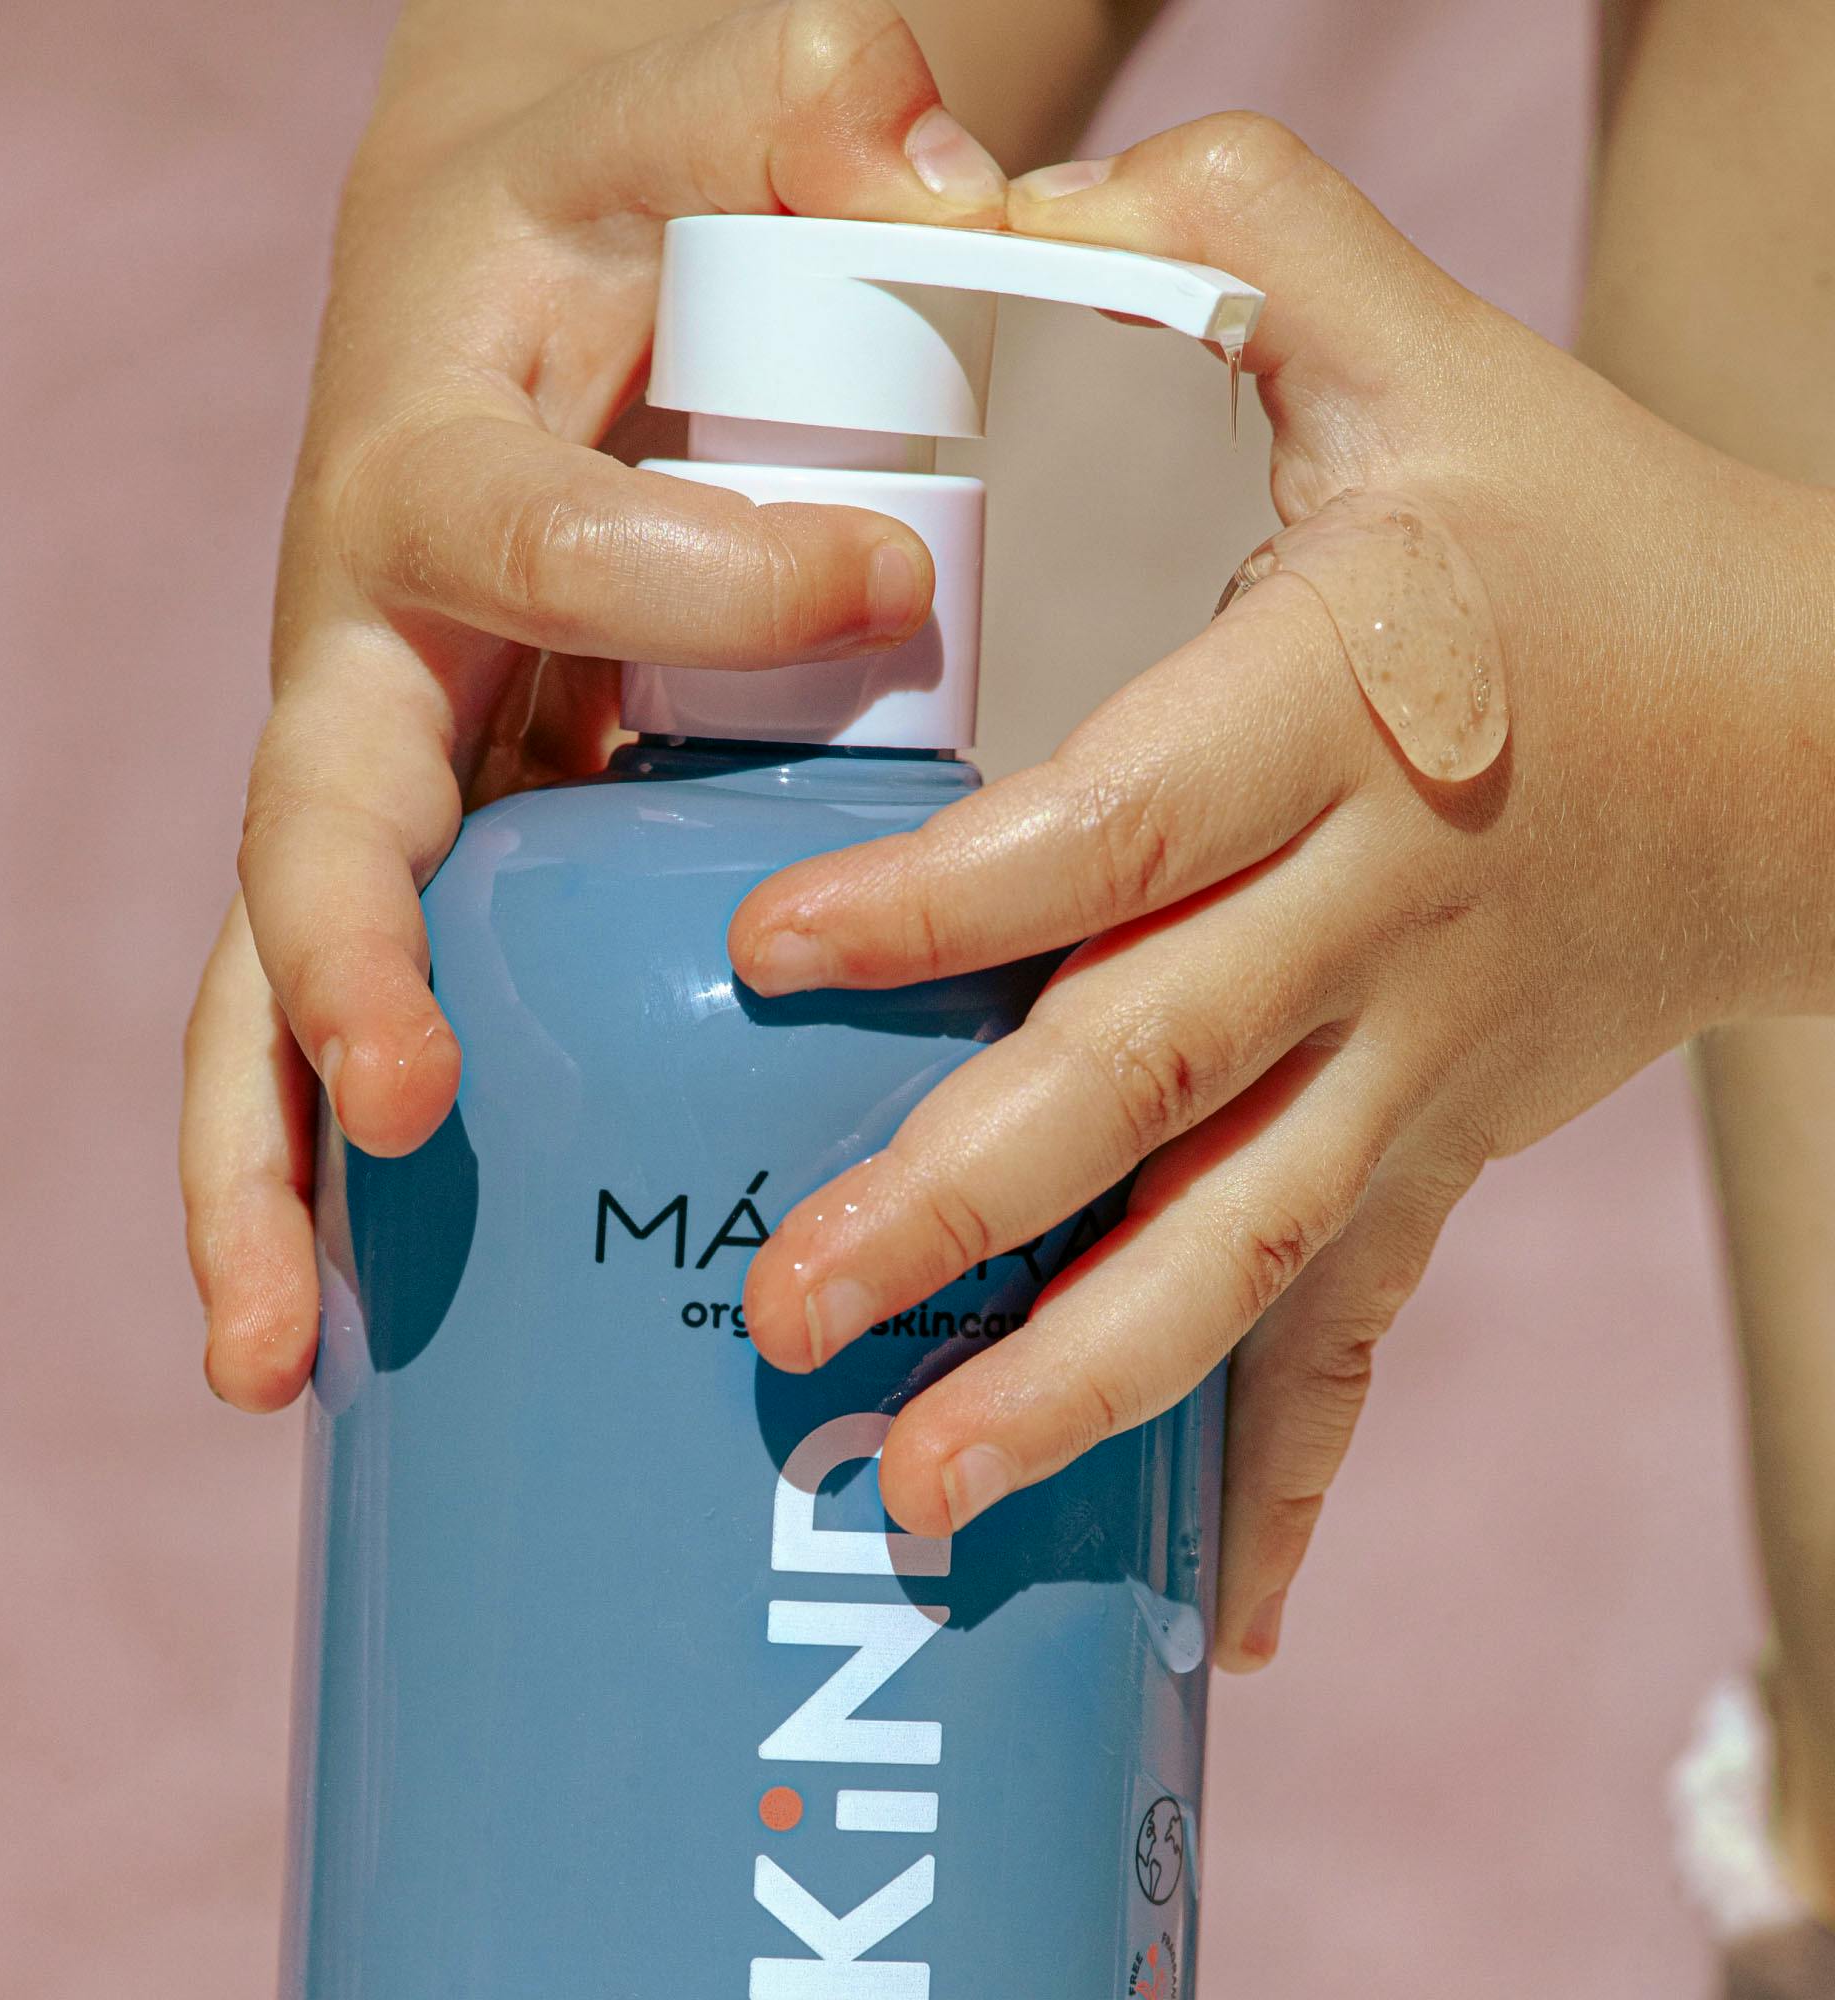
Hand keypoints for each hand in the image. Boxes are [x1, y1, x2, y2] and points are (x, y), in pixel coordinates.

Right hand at [179, 0, 1010, 1409]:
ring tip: (261, 1358)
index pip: (528, 535)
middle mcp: (374, 656)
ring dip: (264, 1172)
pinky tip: (333, 1351)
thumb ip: (798, 105)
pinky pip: (351, 1031)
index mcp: (441, 470)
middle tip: (410, 1113)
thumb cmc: (626, 221)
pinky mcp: (430, 872)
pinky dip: (330, 1190)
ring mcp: (388, 787)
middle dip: (346, 969)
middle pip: (311, 824)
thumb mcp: (700, 121)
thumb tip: (909, 138)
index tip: (894, 578)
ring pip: (274, 981)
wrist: (524, 290)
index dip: (690, 572)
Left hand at [728, 114, 1834, 1667]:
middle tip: (790, 1321)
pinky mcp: (1438, 1153)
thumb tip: (884, 158)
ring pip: (1242, 1258)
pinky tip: (1206, 1628)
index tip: (769, 961)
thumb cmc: (1538, 499)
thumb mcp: (1356, 320)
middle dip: (967, 1206)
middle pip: (1150, 1084)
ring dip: (1086, 1397)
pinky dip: (1279, 1480)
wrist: (1788, 713)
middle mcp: (1370, 918)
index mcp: (1339, 703)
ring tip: (922, 1506)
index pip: (1115, 819)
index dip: (949, 900)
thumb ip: (1137, 250)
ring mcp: (1413, 1070)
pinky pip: (1355, 1337)